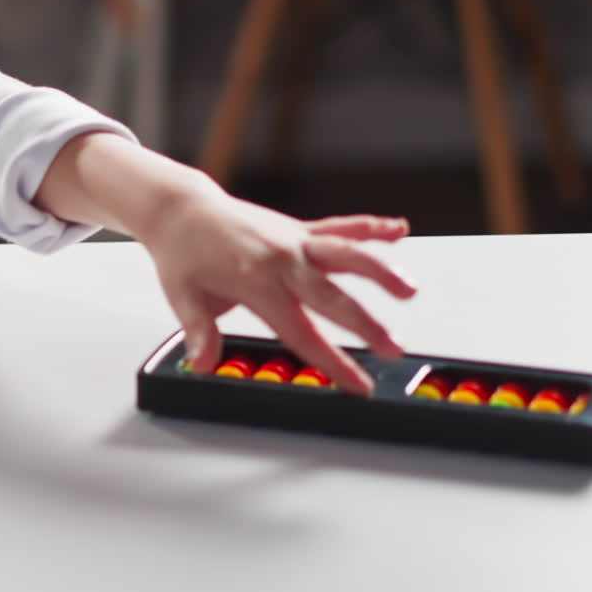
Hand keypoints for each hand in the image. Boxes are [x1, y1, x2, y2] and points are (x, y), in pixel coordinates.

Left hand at [143, 188, 415, 394]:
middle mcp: (282, 259)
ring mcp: (294, 241)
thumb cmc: (183, 253)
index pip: (301, 331)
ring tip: (409, 288)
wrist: (182, 208)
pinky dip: (369, 228)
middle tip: (394, 347)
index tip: (358, 382)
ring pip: (345, 254)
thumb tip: (203, 364)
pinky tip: (399, 229)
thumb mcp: (182, 296)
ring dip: (379, 269)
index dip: (333, 361)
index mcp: (256, 282)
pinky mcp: (298, 229)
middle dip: (367, 324)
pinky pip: (339, 227)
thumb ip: (200, 331)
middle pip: (332, 297)